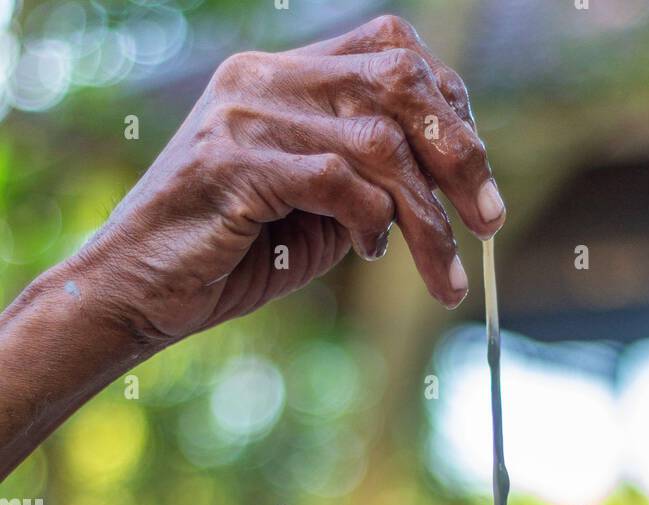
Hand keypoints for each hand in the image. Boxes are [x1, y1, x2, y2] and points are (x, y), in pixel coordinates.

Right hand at [73, 13, 505, 347]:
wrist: (139, 291)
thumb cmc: (229, 256)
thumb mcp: (317, 215)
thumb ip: (370, 187)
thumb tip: (447, 189)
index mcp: (285, 75)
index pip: (393, 52)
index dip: (451, 109)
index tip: (478, 179)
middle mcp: (265, 77)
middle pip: (398, 82)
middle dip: (460, 154)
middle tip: (490, 222)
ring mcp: (245, 114)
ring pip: (377, 142)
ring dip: (427, 218)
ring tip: (444, 274)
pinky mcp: (232, 162)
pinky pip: (335, 178)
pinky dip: (368, 219)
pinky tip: (366, 253)